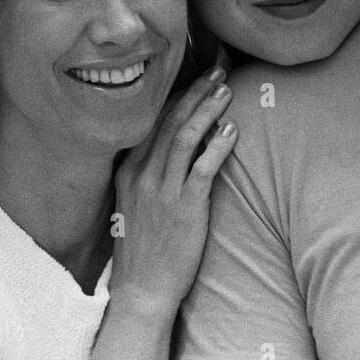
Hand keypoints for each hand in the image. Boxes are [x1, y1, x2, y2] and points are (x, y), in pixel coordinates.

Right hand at [108, 69, 236, 314]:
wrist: (142, 289)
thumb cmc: (144, 247)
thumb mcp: (134, 202)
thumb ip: (147, 173)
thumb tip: (171, 145)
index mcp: (128, 171)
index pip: (152, 122)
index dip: (176, 96)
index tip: (195, 76)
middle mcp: (142, 176)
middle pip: (170, 122)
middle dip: (196, 93)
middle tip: (218, 71)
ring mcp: (162, 191)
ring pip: (185, 138)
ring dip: (208, 110)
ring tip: (227, 91)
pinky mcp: (184, 208)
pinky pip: (202, 169)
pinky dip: (218, 146)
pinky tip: (232, 131)